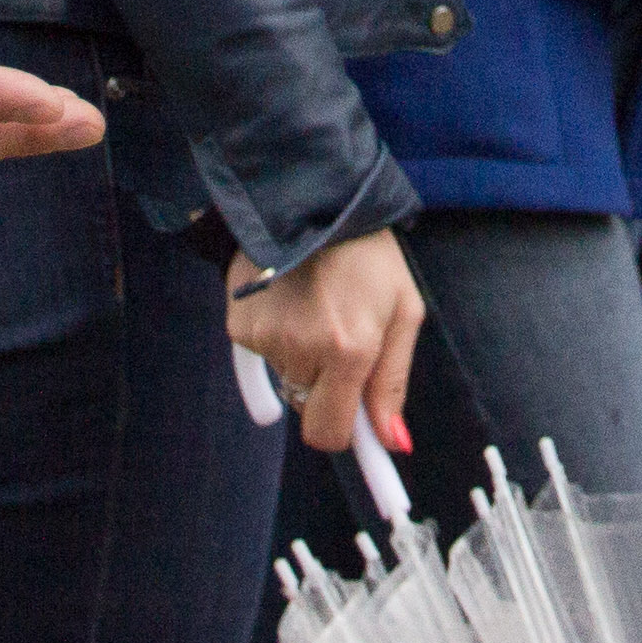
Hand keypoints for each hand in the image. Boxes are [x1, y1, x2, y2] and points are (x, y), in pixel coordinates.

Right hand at [225, 228, 424, 458]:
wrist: (312, 198)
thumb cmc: (368, 255)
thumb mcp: (402, 311)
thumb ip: (392, 383)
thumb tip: (392, 444)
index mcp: (349, 349)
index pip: (327, 432)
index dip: (340, 435)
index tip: (352, 438)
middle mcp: (302, 348)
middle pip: (308, 403)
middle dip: (326, 384)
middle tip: (341, 336)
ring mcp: (265, 336)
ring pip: (286, 377)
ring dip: (302, 355)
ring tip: (317, 304)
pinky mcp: (239, 323)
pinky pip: (261, 354)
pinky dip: (275, 337)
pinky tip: (290, 299)